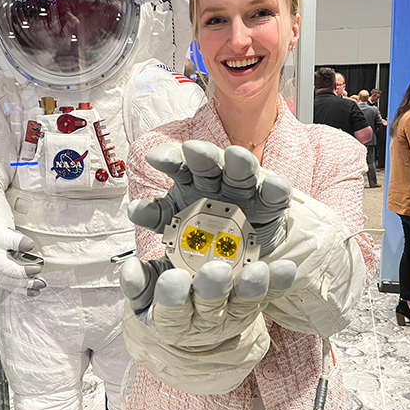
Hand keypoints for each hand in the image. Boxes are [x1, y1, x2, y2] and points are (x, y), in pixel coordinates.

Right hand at [0, 228, 45, 295]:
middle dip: (28, 283)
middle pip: (12, 281)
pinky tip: (33, 291)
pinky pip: (11, 289)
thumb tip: (29, 245)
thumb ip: (17, 240)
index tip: (37, 268)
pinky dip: (23, 291)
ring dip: (27, 288)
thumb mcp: (4, 235)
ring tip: (39, 287)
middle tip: (42, 282)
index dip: (24, 271)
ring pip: (12, 287)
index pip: (10, 269)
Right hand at [121, 256, 295, 393]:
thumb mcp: (146, 287)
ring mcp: (234, 314)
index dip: (172, 298)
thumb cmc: (163, 288)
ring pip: (244, 305)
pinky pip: (270, 295)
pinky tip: (287, 268)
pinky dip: (280, 283)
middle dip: (213, 291)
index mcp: (173, 322)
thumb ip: (137, 281)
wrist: (194, 303)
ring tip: (258, 270)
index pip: (171, 315)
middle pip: (210, 311)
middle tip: (216, 270)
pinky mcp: (256, 303)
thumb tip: (128, 269)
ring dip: (252, 288)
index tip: (173, 277)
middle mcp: (206, 323)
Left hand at [129, 140, 291, 256]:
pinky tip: (274, 185)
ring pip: (242, 171)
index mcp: (191, 183)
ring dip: (239, 163)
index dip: (168, 159)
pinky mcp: (270, 204)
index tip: (154, 158)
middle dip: (201, 155)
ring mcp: (245, 190)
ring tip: (236, 157)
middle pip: (208, 163)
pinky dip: (275, 189)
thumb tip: (133, 209)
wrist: (241, 259)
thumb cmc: (203, 238)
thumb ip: (157, 218)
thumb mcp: (175, 230)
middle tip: (192, 150)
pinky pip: (274, 194)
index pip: (178, 166)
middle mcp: (217, 181)